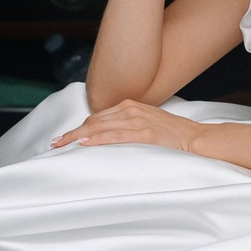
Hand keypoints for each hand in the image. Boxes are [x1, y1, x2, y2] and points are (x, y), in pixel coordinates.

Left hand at [51, 100, 201, 152]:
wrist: (196, 137)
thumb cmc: (173, 134)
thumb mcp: (147, 124)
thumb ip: (128, 126)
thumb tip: (108, 136)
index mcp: (130, 105)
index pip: (97, 116)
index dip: (78, 127)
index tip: (65, 137)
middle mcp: (131, 109)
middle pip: (93, 121)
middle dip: (72, 132)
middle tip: (55, 143)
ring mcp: (138, 120)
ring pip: (100, 127)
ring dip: (78, 136)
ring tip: (62, 145)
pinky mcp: (145, 133)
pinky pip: (115, 136)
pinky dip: (98, 139)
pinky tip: (84, 144)